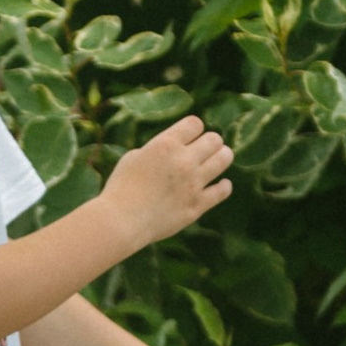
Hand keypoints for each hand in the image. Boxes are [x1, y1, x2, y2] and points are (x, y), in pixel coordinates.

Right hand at [105, 114, 231, 250]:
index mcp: (166, 145)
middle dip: (210, 142)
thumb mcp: (133, 157)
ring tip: (216, 161)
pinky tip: (220, 184)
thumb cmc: (120, 188)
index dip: (193, 129)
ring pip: (224, 159)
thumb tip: (171, 150)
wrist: (121, 221)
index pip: (195, 123)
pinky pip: (222, 191)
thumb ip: (157, 150)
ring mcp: (193, 184)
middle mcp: (184, 161)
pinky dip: (223, 186)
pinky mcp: (197, 205)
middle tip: (204, 149)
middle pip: (214, 139)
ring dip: (222, 157)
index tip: (189, 137)